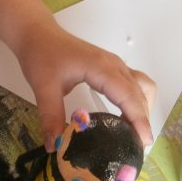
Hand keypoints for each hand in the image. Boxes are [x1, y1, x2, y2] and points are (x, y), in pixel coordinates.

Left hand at [15, 19, 155, 150]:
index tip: (143, 142)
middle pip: (139, 94)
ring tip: (132, 133)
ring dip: (142, 109)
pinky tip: (124, 117)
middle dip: (143, 120)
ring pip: (141, 87)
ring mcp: (115, 65)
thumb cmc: (41, 55)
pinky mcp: (111, 67)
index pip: (129, 96)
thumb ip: (50, 117)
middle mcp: (114, 66)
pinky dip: (136, 101)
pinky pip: (134, 84)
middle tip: (136, 147)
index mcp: (102, 68)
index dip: (139, 120)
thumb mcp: (43, 87)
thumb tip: (54, 146)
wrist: (38, 33)